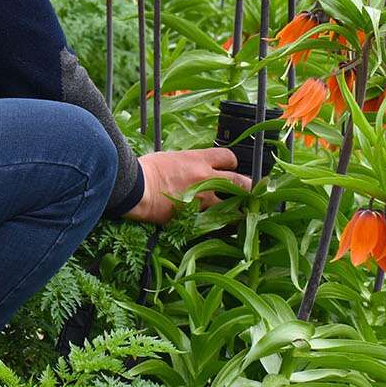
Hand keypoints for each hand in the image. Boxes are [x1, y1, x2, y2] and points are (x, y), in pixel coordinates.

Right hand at [123, 147, 249, 224]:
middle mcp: (207, 178)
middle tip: (249, 192)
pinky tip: (224, 228)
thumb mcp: (170, 158)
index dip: (232, 164)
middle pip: (240, 181)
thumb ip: (187, 163)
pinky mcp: (195, 217)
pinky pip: (216, 223)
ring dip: (239, 210)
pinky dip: (221, 226)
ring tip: (242, 214)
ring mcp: (203, 199)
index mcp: (198, 159)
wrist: (136, 189)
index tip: (230, 168)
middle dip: (247, 187)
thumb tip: (191, 168)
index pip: (229, 157)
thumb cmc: (146, 170)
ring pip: (234, 207)